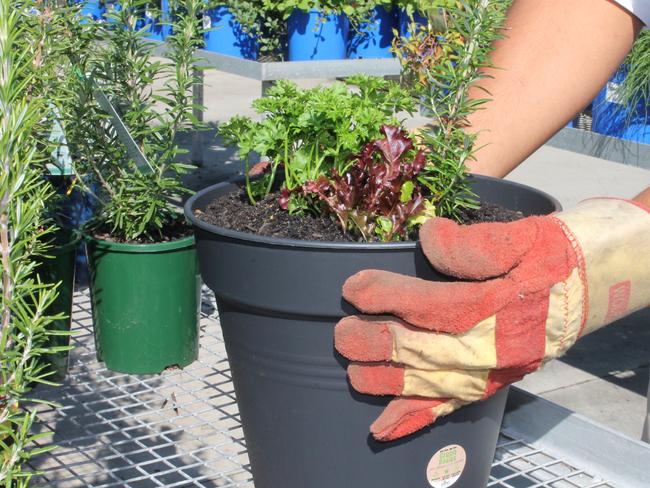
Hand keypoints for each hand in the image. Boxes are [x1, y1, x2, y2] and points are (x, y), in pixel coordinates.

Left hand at [335, 198, 649, 440]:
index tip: (354, 288)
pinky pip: (454, 405)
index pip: (435, 306)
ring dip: (389, 384)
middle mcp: (501, 347)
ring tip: (354, 375)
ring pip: (434, 385)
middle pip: (427, 352)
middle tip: (341, 335)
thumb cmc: (570, 252)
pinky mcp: (499, 378)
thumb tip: (427, 239)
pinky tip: (384, 428)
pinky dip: (417, 418)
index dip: (389, 298)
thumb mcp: (530, 235)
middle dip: (377, 345)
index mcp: (506, 307)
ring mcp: (499, 368)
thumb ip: (477, 243)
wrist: (612, 277)